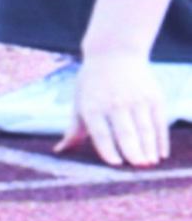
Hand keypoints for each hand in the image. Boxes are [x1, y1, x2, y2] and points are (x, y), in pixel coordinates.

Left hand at [54, 55, 168, 166]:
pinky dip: (161, 139)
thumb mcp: (80, 103)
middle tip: (138, 168)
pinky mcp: (153, 96)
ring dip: (148, 148)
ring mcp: (135, 99)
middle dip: (132, 152)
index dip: (108, 149)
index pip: (101, 132)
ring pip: (144, 129)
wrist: (114, 52)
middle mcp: (114, 103)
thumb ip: (73, 129)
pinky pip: (159, 121)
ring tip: (149, 164)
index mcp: (92, 106)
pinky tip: (160, 153)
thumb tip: (59, 151)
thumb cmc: (92, 83)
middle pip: (125, 132)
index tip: (115, 164)